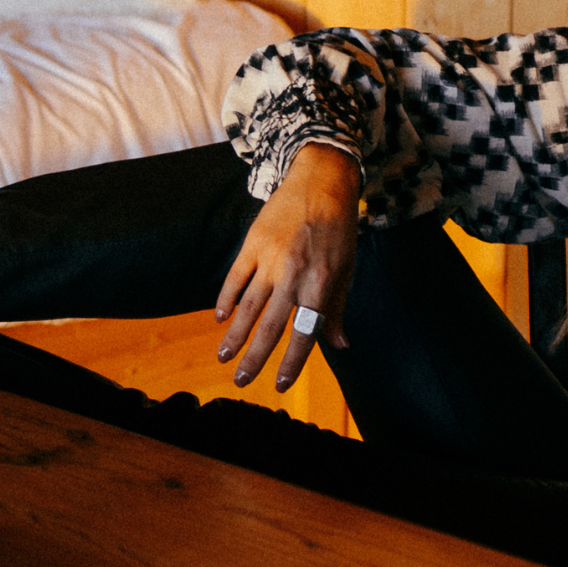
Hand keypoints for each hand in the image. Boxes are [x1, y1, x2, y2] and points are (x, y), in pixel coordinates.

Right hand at [213, 143, 359, 391]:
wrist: (321, 181)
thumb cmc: (338, 230)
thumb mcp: (346, 269)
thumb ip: (338, 309)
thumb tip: (340, 345)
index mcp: (321, 282)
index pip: (305, 331)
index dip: (292, 360)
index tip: (280, 384)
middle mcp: (294, 273)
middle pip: (271, 325)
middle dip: (255, 357)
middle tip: (241, 381)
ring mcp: (270, 257)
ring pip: (248, 305)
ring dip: (235, 335)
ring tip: (224, 357)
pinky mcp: (253, 242)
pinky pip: (235, 277)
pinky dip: (226, 298)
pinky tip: (220, 317)